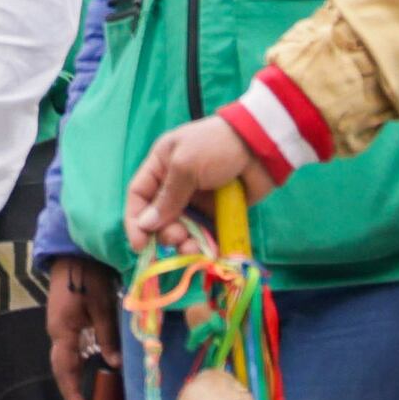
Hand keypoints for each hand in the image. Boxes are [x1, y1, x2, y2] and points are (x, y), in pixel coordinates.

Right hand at [43, 256, 120, 399]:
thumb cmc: (88, 276)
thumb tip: (114, 364)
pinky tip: (90, 366)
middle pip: (61, 366)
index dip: (71, 390)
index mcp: (62, 330)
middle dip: (71, 387)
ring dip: (74, 375)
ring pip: (65, 357)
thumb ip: (107, 335)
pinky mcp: (65, 319)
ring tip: (88, 392)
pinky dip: (78, 360)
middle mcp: (56, 332)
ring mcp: (59, 325)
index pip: (65, 368)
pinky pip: (70, 346)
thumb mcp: (102, 306)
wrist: (74, 252)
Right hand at [125, 116, 257, 251]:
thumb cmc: (217, 146)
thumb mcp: (186, 165)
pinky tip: (205, 252)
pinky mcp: (216, 213)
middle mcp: (175, 185)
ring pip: (181, 230)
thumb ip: (167, 197)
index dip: (136, 221)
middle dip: (164, 233)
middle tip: (177, 238)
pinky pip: (203, 234)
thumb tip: (146, 225)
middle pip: (159, 218)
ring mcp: (197, 201)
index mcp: (161, 166)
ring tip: (193, 248)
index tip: (140, 244)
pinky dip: (202, 245)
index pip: (138, 196)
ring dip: (183, 243)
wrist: (262, 147)